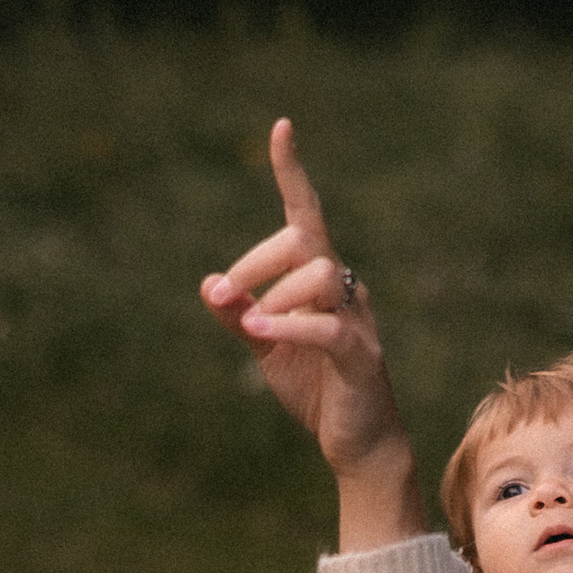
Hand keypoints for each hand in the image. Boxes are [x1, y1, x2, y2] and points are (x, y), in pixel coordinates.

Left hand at [201, 119, 422, 547]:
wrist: (357, 445)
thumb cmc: (316, 389)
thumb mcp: (266, 347)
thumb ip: (240, 314)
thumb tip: (209, 285)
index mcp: (320, 280)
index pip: (305, 215)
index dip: (292, 172)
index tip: (281, 128)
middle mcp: (344, 288)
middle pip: (304, 242)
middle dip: (256, 262)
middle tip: (224, 298)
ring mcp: (358, 319)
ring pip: (320, 275)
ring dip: (275, 296)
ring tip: (250, 326)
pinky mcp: (362, 356)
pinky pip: (329, 327)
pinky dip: (291, 325)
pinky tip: (260, 332)